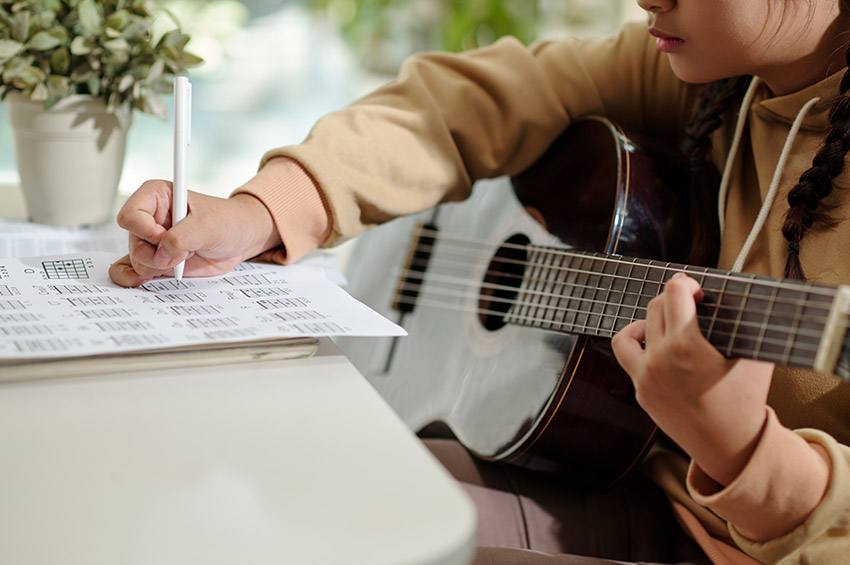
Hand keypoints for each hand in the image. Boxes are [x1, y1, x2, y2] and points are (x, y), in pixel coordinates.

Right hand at [109, 180, 281, 286]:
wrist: (240, 239)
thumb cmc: (226, 222)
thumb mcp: (208, 226)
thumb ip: (181, 238)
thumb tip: (161, 254)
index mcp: (156, 196)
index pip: (131, 216)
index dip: (147, 232)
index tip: (168, 237)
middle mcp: (150, 218)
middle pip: (134, 243)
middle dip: (159, 255)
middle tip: (185, 252)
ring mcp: (152, 240)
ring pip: (137, 260)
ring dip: (161, 266)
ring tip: (185, 256)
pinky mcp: (157, 259)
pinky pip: (132, 270)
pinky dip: (135, 278)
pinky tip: (146, 280)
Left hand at [611, 272, 772, 485]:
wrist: (731, 446)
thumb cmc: (746, 400)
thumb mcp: (755, 355)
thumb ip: (744, 323)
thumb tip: (738, 297)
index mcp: (686, 345)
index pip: (673, 292)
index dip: (686, 283)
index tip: (696, 290)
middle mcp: (659, 359)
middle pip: (655, 307)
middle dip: (673, 300)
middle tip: (690, 306)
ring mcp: (645, 377)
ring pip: (630, 331)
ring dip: (647, 321)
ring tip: (667, 324)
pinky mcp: (640, 392)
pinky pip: (627, 357)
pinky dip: (637, 345)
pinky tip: (654, 345)